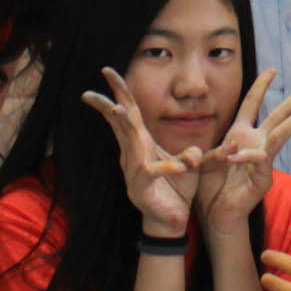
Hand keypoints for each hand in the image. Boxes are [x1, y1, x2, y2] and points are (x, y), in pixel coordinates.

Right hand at [82, 67, 201, 234]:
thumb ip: (196, 153)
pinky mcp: (144, 186)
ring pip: (128, 142)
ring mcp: (135, 169)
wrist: (170, 220)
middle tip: (94, 83)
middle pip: (121, 121)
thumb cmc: (176, 188)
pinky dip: (168, 167)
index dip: (120, 90)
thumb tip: (195, 152)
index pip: (130, 111)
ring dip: (124, 124)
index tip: (107, 70)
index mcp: (141, 143)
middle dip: (110, 100)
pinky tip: (180, 165)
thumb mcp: (190, 165)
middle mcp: (134, 153)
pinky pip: (155, 172)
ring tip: (118, 109)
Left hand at [196, 70, 290, 232]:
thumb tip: (227, 148)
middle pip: (280, 114)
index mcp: (240, 134)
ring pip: (282, 133)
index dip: (261, 85)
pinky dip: (246, 156)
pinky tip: (233, 159)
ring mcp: (263, 159)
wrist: (215, 213)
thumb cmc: (210, 186)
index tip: (272, 70)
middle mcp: (256, 143)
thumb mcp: (204, 161)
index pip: (253, 103)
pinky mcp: (264, 177)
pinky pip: (259, 159)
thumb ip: (211, 150)